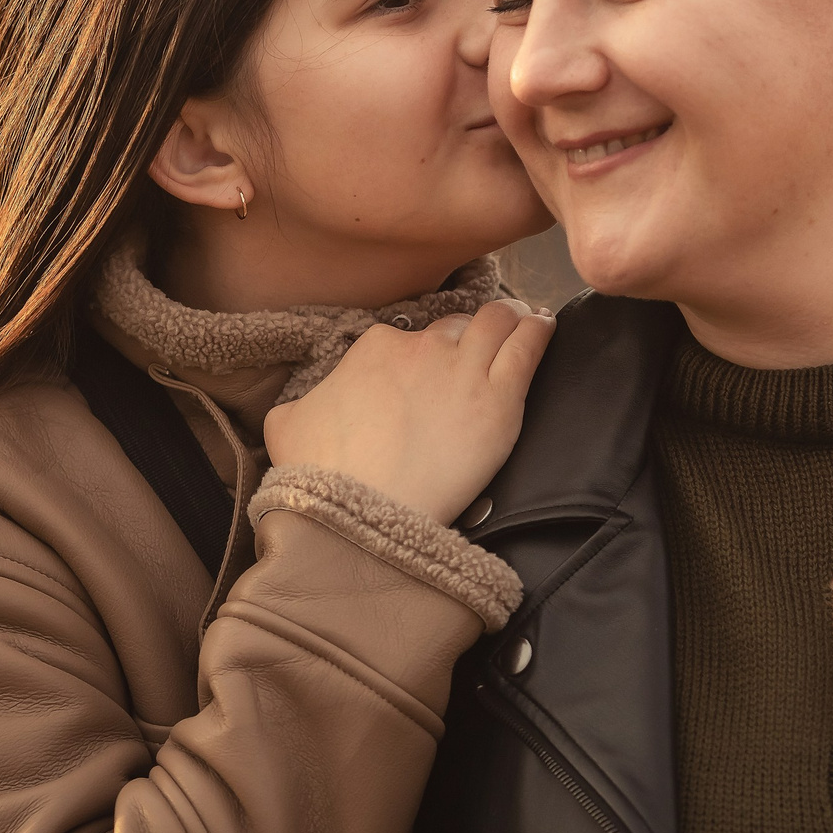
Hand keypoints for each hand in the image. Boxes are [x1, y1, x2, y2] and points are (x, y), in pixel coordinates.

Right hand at [263, 298, 554, 524]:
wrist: (360, 513)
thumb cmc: (321, 475)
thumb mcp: (286, 425)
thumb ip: (298, 404)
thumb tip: (300, 407)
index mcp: (375, 347)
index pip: (412, 337)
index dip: (426, 352)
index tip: (432, 368)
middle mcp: (422, 347)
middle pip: (458, 327)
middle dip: (471, 335)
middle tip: (482, 350)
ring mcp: (463, 368)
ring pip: (499, 321)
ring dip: (512, 319)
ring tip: (525, 323)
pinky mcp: (499, 398)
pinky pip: (529, 345)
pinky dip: (539, 330)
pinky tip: (545, 326)